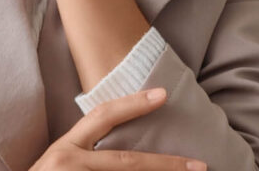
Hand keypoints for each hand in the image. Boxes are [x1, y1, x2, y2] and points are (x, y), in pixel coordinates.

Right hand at [29, 88, 206, 170]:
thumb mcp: (58, 164)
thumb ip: (85, 153)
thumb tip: (123, 149)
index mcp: (65, 147)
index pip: (103, 116)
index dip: (133, 104)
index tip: (162, 94)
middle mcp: (69, 163)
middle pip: (127, 161)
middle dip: (166, 163)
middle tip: (199, 164)